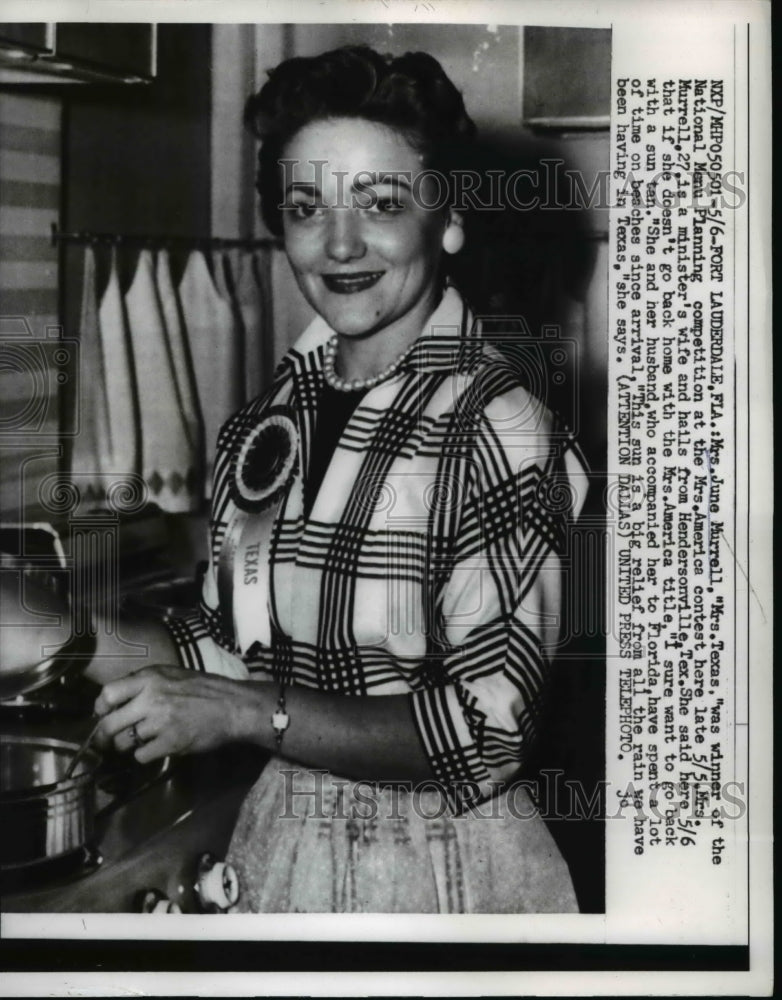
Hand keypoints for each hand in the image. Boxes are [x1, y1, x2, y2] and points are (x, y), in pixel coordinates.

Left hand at [93, 663, 241, 763]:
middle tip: (108, 740)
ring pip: (124, 742)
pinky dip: (146, 754)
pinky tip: (157, 747)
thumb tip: (116, 698)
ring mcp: (160, 722)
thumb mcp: (173, 674)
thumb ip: (145, 683)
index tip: (104, 713)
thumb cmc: (204, 689)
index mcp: (150, 678)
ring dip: (129, 745)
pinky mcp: (170, 743)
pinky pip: (141, 755)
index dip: (101, 707)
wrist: (233, 706)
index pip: (108, 693)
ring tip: (142, 740)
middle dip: (105, 735)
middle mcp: (151, 698)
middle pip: (109, 724)